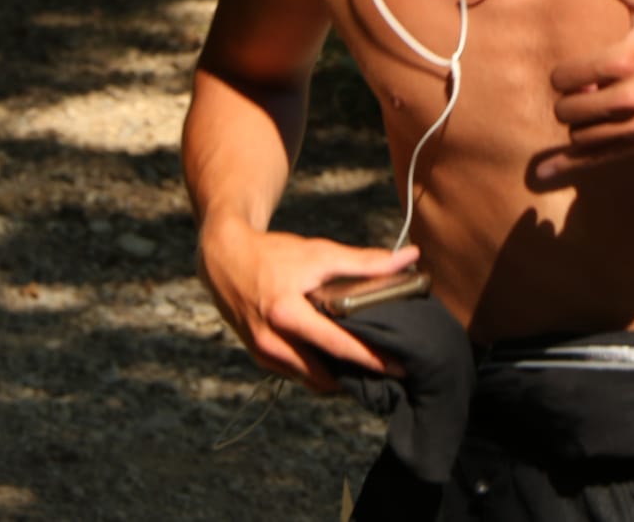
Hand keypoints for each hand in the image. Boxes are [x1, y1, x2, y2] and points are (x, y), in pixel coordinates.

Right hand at [197, 221, 418, 392]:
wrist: (224, 258)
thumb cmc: (274, 254)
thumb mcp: (319, 253)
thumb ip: (366, 262)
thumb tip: (410, 258)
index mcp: (286, 314)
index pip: (337, 346)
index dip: (370, 359)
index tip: (400, 368)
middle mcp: (271, 341)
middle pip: (324, 375)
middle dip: (357, 378)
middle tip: (389, 376)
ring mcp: (263, 353)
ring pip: (310, 381)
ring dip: (338, 380)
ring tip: (369, 373)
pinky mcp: (259, 357)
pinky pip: (296, 375)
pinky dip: (318, 373)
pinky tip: (340, 365)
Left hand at [538, 0, 633, 181]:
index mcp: (623, 60)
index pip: (566, 76)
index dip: (563, 75)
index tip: (573, 73)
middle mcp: (626, 97)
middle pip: (568, 109)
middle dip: (569, 102)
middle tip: (582, 93)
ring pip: (581, 135)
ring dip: (579, 125)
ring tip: (591, 112)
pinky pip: (597, 159)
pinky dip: (569, 165)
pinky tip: (545, 172)